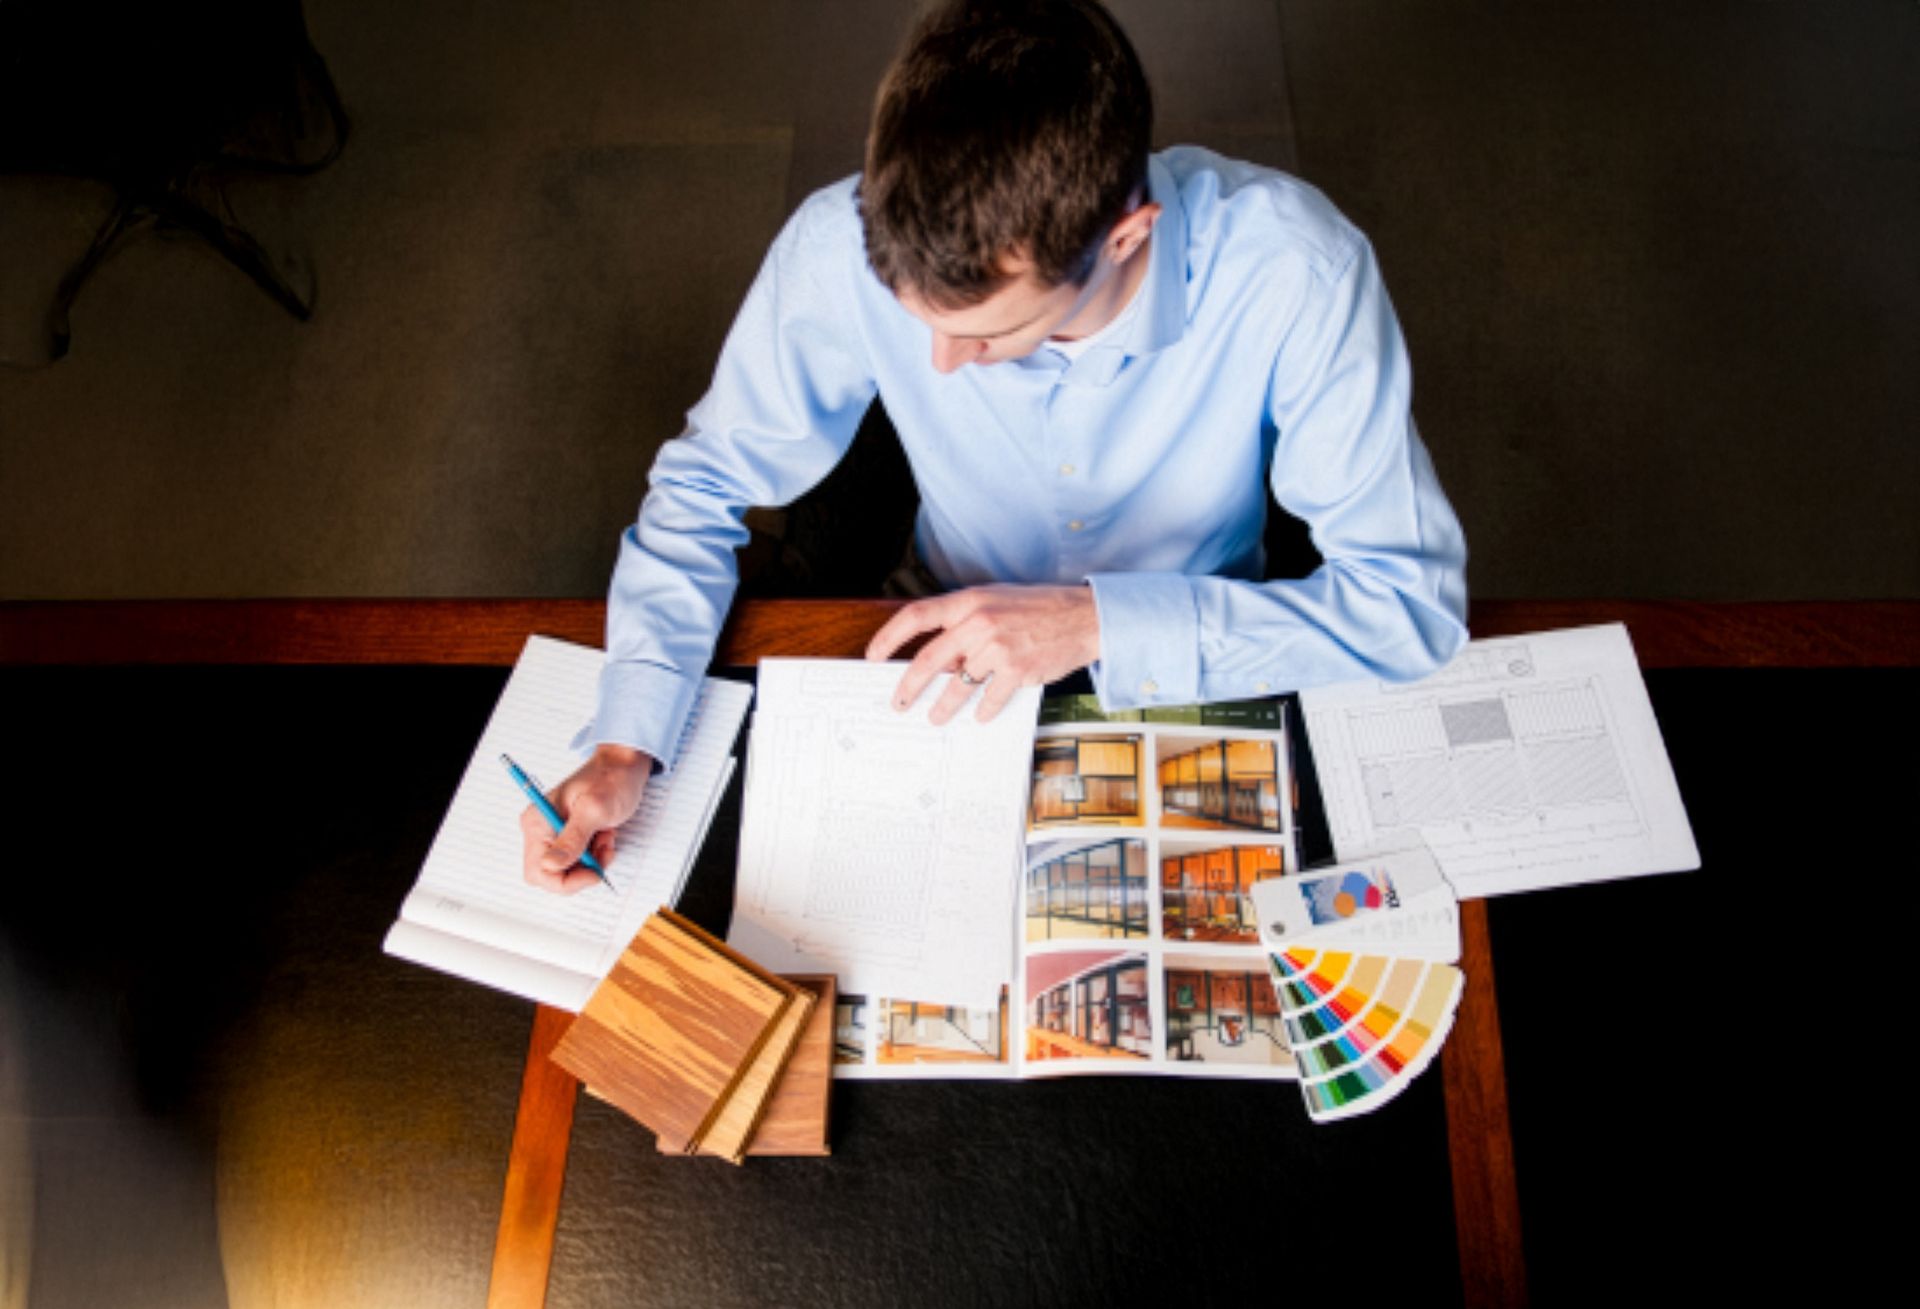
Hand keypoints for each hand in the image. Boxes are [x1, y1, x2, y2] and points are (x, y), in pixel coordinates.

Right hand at [519, 744, 652, 894]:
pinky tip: (604, 835)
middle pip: (552, 875)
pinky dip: (595, 854)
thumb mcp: (595, 809)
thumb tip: (549, 865)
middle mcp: (540, 830)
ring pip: (567, 870)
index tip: (593, 872)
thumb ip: (573, 839)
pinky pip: (577, 861)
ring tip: (605, 836)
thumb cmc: (610, 779)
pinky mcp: (567, 836)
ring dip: (592, 860)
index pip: (539, 872)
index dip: (566, 881)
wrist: (623, 765)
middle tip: (602, 851)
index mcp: (537, 823)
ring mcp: (553, 834)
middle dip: (581, 870)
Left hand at [865, 584, 1101, 723]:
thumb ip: (965, 624)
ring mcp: (998, 647)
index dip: (889, 636)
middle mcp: (980, 622)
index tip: (873, 655)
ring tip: (936, 717)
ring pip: (959, 685)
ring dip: (944, 706)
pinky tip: (980, 716)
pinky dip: (983, 710)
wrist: (1084, 617)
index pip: (916, 615)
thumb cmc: (1039, 608)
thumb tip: (940, 659)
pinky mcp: (1017, 670)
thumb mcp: (996, 602)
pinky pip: (989, 698)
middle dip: (909, 686)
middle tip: (899, 703)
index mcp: (970, 600)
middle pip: (930, 659)